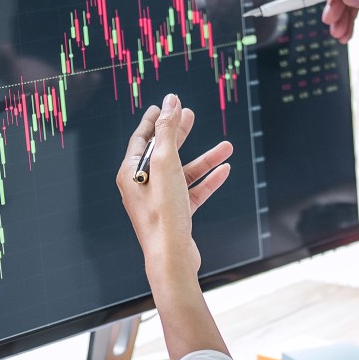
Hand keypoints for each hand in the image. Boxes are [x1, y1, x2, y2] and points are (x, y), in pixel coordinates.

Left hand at [117, 94, 232, 282]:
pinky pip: (193, 191)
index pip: (142, 139)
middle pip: (162, 152)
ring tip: (227, 146)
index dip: (154, 120)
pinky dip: (208, 180)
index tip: (164, 105)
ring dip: (205, 159)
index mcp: (131, 173)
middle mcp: (142, 186)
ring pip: (183, 172)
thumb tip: (171, 101)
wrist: (172, 258)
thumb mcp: (166, 164)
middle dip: (179, 134)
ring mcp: (159, 201)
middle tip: (192, 115)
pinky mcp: (176, 215)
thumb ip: (168, 131)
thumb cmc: (164, 213)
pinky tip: (225, 170)